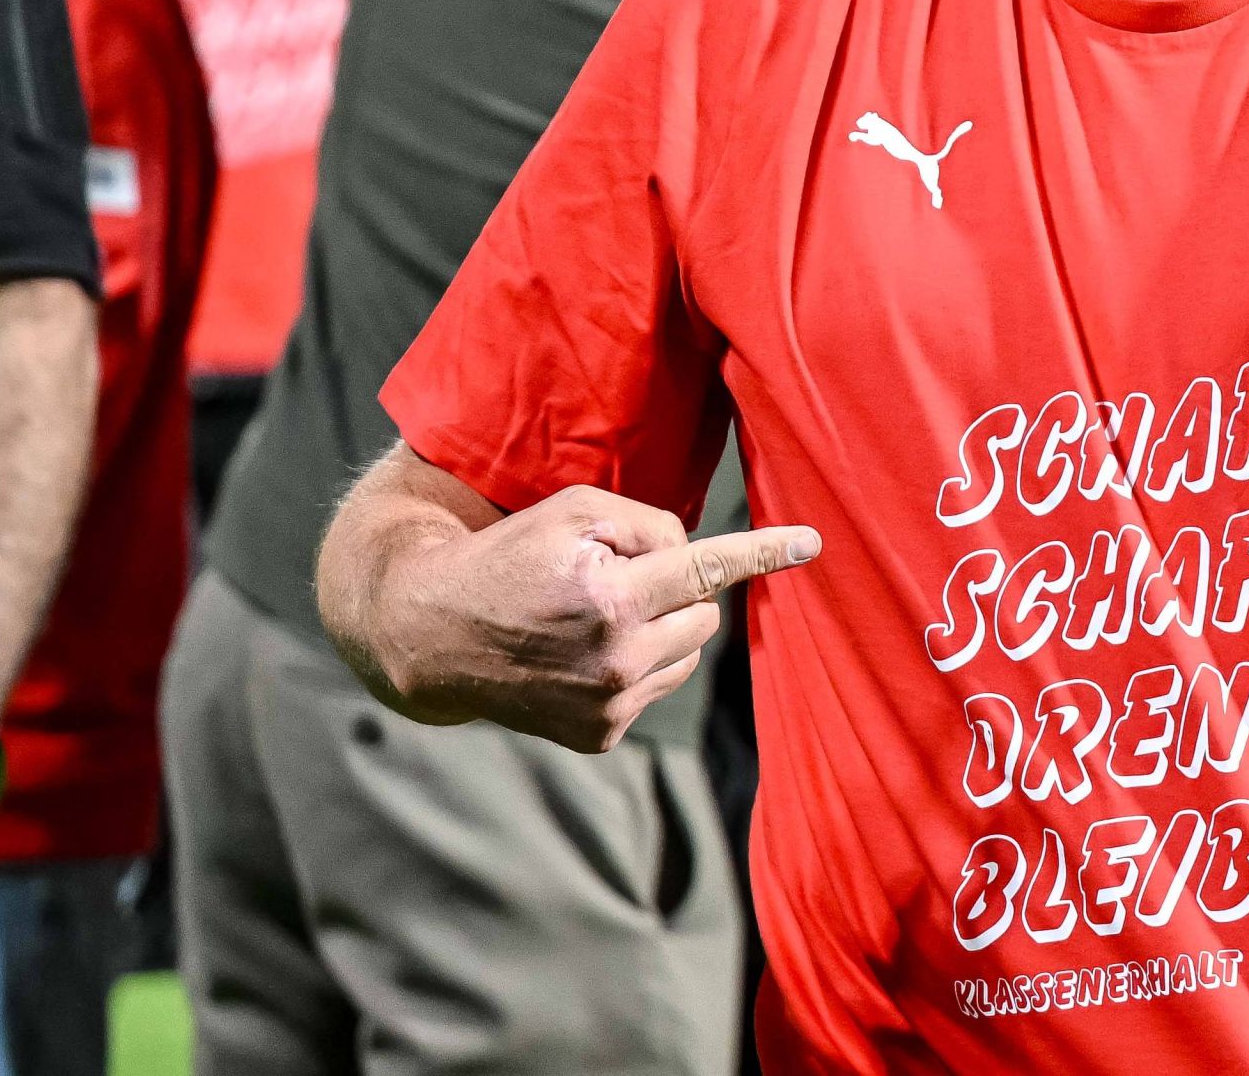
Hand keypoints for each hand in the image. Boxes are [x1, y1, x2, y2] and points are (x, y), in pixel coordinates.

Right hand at [379, 484, 818, 752]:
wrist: (435, 635)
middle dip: (680, 590)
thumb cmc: (510, 557)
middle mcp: (617, 658)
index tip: (813, 541)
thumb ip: (649, 523)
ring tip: (598, 616)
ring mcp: (609, 705)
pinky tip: (587, 654)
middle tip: (620, 578)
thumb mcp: (574, 513)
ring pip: (688, 653)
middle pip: (705, 612)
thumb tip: (699, 553)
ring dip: (663, 630)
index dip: (765, 552)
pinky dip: (639, 666)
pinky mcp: (599, 736)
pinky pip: (656, 688)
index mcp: (613, 596)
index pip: (708, 567)